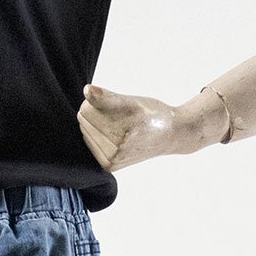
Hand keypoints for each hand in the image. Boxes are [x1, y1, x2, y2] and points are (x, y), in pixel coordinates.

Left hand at [76, 83, 227, 171]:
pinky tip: (116, 130)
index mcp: (117, 144)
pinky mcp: (109, 165)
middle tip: (122, 114)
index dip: (98, 99)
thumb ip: (107, 98)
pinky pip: (90, 140)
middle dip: (98, 111)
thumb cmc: (155, 115)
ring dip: (100, 121)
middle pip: (84, 122)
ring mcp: (109, 163)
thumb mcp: (133, 103)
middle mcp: (110, 158)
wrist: (171, 135)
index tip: (117, 102)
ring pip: (86, 130)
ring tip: (122, 123)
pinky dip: (99, 131)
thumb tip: (86, 90)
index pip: (86, 111)